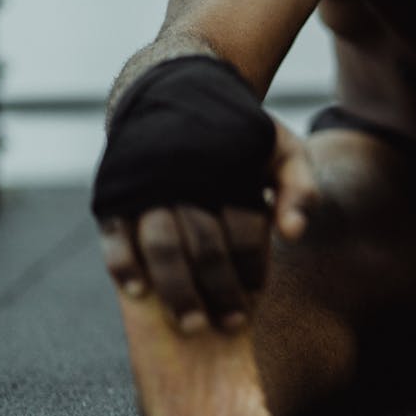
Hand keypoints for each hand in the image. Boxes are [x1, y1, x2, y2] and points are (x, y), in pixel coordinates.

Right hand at [98, 118, 318, 333]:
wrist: (179, 90)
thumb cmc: (239, 135)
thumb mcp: (282, 149)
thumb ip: (299, 187)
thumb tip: (292, 235)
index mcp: (231, 166)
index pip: (244, 228)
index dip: (252, 267)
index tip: (257, 295)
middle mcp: (187, 175)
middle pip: (203, 244)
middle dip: (219, 290)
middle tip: (231, 325)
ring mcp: (148, 183)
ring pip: (159, 244)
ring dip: (176, 290)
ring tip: (193, 324)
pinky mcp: (115, 190)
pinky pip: (115, 233)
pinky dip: (123, 264)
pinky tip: (137, 293)